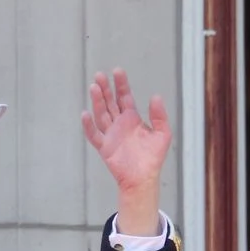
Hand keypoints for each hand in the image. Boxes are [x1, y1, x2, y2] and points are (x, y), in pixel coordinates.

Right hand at [81, 69, 170, 194]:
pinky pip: (94, 135)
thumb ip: (159, 116)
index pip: (124, 97)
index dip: (121, 84)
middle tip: (99, 75)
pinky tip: (86, 114)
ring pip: (101, 114)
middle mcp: (119, 124)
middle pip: (109, 102)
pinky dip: (88, 126)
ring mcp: (110, 135)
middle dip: (105, 89)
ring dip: (97, 101)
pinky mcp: (104, 148)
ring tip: (94, 87)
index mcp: (131, 118)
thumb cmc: (153, 158)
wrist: (143, 179)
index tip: (117, 71)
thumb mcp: (163, 134)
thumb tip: (155, 96)